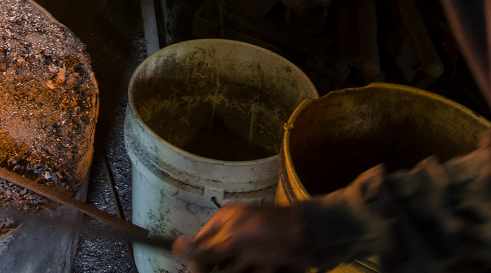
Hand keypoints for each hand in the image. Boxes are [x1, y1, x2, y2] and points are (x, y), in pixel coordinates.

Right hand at [173, 203, 311, 272]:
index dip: (201, 264)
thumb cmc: (273, 233)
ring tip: (269, 262)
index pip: (202, 247)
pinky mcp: (267, 264)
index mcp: (224, 223)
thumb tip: (175, 246)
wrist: (315, 238)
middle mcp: (236, 237)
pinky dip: (267, 272)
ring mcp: (253, 252)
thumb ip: (207, 249)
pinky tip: (277, 266)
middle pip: (221, 266)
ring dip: (254, 271)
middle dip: (238, 268)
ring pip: (239, 272)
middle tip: (251, 259)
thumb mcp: (236, 240)